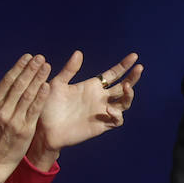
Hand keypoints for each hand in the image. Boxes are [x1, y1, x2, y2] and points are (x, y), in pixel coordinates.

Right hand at [0, 54, 50, 182]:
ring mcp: (13, 119)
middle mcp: (2, 110)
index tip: (28, 57)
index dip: (19, 67)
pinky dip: (40, 97)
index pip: (7, 81)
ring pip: (28, 94)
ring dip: (38, 78)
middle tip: (41, 58)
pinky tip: (47, 86)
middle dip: (31, 69)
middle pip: (19, 85)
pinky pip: (34, 110)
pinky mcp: (24, 129)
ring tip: (47, 66)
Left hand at [29, 51, 142, 167]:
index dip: (124, 66)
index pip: (113, 74)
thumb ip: (69, 70)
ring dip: (129, 95)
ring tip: (126, 87)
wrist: (43, 129)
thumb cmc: (47, 106)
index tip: (134, 56)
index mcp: (92, 86)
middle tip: (139, 68)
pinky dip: (117, 114)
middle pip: (123, 86)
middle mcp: (100, 98)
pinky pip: (117, 120)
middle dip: (133, 77)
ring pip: (124, 102)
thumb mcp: (57, 84)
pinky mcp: (101, 125)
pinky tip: (108, 108)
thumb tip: (79, 53)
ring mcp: (102, 112)